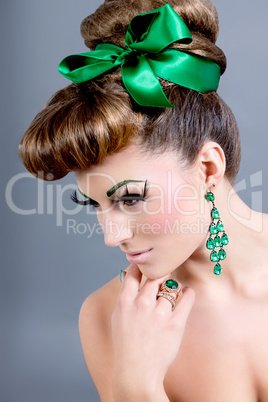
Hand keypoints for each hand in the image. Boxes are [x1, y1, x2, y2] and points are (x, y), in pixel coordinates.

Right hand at [111, 264, 194, 400]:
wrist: (137, 372)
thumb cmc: (126, 344)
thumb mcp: (118, 317)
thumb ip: (126, 296)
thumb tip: (132, 275)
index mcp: (125, 301)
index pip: (134, 271)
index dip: (141, 267)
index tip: (146, 267)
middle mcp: (142, 304)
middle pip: (156, 274)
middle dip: (160, 273)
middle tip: (163, 276)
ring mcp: (159, 314)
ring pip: (172, 285)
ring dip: (173, 286)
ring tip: (173, 291)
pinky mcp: (176, 323)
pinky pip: (187, 296)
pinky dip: (187, 293)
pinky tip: (185, 294)